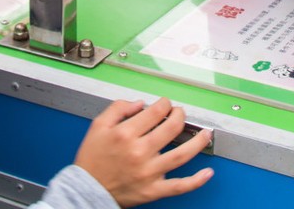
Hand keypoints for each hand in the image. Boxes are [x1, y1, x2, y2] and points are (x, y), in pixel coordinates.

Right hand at [74, 98, 213, 206]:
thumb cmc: (92, 160)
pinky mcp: (153, 190)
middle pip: (171, 128)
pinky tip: (207, 173)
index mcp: (126, 134)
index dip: (164, 104)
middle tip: (180, 114)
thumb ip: (118, 108)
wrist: (86, 190)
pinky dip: (196, 181)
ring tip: (206, 133)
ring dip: (198, 142)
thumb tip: (139, 103)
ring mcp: (148, 172)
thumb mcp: (98, 126)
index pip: (156, 112)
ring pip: (181, 155)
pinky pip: (179, 186)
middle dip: (180, 116)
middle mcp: (139, 152)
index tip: (165, 105)